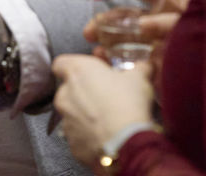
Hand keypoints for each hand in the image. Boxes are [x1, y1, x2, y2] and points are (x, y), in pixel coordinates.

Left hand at [52, 54, 154, 173]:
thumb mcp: (139, 78)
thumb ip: (138, 68)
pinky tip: (107, 136)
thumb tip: (144, 66)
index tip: (89, 72)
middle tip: (106, 96)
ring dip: (87, 115)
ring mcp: (66, 121)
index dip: (75, 67)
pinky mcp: (72, 143)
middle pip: (69, 90)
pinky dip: (90, 136)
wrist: (126, 142)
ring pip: (73, 114)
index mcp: (77, 72)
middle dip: (84, 93)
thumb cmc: (128, 104)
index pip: (61, 63)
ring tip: (109, 119)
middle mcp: (65, 94)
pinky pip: (79, 136)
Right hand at [82, 0, 194, 74]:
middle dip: (105, 21)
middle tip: (88, 32)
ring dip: (108, 42)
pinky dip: (118, 63)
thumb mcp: (193, 23)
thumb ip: (168, 23)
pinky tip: (107, 64)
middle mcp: (160, 20)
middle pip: (125, 15)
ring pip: (125, 39)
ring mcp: (158, 43)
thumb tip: (142, 25)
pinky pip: (133, 62)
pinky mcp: (159, 65)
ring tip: (96, 51)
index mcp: (168, 0)